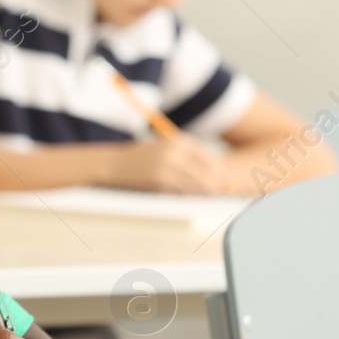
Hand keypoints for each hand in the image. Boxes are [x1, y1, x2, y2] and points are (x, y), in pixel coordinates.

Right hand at [103, 134, 233, 193]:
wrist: (114, 165)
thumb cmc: (142, 157)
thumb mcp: (166, 148)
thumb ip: (187, 157)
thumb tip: (215, 172)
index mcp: (179, 141)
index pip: (210, 158)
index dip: (219, 172)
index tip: (223, 180)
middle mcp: (176, 152)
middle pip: (207, 172)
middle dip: (214, 184)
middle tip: (217, 192)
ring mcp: (169, 166)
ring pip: (197, 184)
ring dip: (203, 192)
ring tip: (205, 197)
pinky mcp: (161, 180)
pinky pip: (182, 192)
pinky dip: (188, 196)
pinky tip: (189, 198)